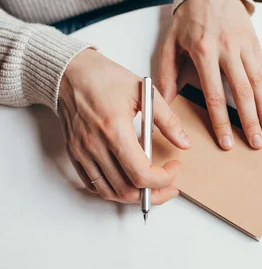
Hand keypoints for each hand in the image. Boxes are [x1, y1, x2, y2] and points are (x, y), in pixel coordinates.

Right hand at [59, 49, 190, 202]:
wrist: (71, 72)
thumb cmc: (104, 78)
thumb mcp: (144, 92)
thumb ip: (168, 120)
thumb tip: (184, 143)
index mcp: (115, 129)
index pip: (141, 174)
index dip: (164, 179)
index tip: (174, 168)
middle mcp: (95, 145)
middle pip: (127, 190)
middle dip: (154, 194)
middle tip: (169, 185)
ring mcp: (83, 152)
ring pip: (110, 192)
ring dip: (134, 195)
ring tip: (151, 186)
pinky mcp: (74, 154)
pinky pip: (93, 185)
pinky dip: (112, 189)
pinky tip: (126, 180)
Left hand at [158, 0, 261, 149]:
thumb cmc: (189, 17)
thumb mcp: (170, 42)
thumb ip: (166, 73)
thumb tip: (164, 101)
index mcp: (204, 51)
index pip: (214, 93)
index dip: (221, 121)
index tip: (225, 141)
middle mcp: (228, 50)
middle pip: (242, 92)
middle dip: (250, 121)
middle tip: (255, 143)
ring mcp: (245, 47)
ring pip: (259, 84)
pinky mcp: (256, 44)